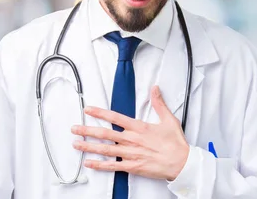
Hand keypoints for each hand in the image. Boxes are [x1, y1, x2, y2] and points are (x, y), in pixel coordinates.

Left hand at [71, 86, 188, 180]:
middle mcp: (132, 140)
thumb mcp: (168, 119)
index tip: (88, 110)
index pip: (115, 117)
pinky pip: (112, 166)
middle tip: (75, 128)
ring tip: (76, 144)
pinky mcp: (132, 167)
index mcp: (139, 127)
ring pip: (105, 150)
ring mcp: (130, 154)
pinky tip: (89, 163)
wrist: (181, 163)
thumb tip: (155, 89)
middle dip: (87, 130)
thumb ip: (159, 103)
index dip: (100, 113)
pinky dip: (99, 165)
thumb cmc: (175, 143)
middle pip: (105, 134)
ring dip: (89, 147)